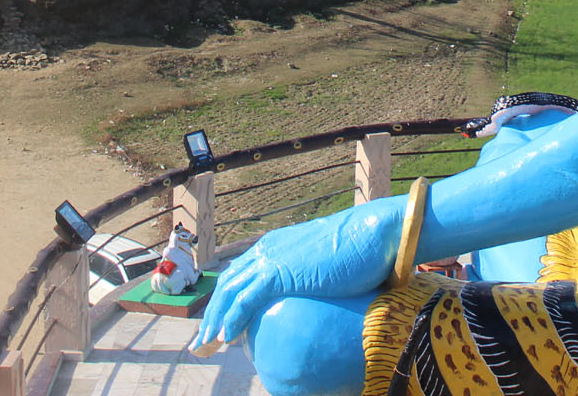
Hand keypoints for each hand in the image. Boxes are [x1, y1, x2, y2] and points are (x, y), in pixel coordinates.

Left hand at [193, 199, 398, 350]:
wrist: (374, 234)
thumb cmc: (361, 250)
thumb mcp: (328, 266)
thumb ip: (314, 278)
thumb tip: (319, 299)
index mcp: (277, 245)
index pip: (241, 274)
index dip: (226, 299)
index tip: (220, 323)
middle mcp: (267, 249)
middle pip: (228, 284)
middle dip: (211, 313)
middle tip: (202, 342)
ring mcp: (271, 259)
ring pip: (229, 292)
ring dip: (213, 320)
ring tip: (205, 345)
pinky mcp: (279, 272)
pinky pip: (245, 300)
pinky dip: (231, 319)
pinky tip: (225, 338)